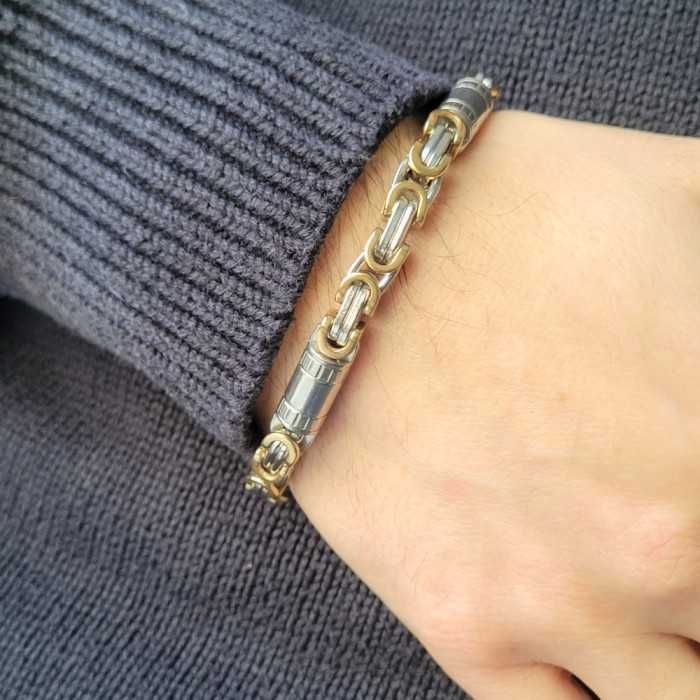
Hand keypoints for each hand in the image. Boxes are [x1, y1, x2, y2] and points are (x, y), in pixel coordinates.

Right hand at [257, 110, 699, 698]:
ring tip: (645, 598)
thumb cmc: (511, 215)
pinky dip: (589, 695)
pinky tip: (587, 650)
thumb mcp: (686, 195)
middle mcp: (670, 548)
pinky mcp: (465, 623)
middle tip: (668, 529)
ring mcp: (563, 605)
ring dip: (674, 656)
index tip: (693, 473)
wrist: (345, 265)